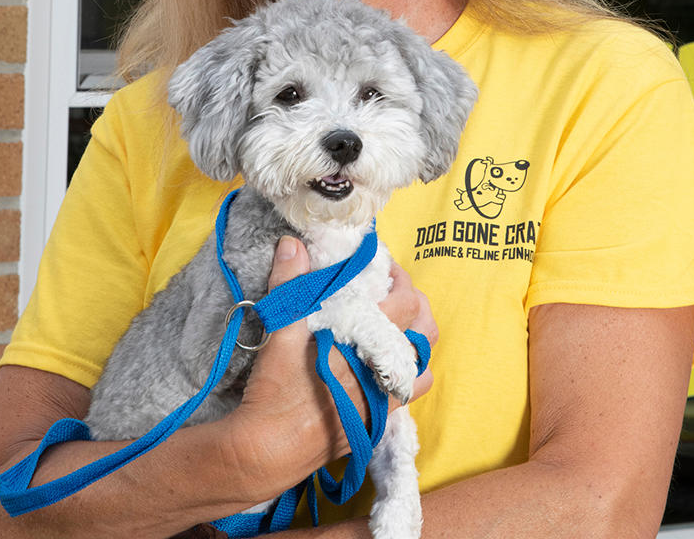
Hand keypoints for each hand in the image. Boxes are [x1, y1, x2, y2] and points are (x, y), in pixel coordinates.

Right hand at [225, 237, 436, 485]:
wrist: (267, 449)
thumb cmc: (276, 390)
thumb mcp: (281, 331)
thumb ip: (290, 284)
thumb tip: (292, 243)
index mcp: (369, 347)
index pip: (406, 304)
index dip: (401, 279)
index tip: (386, 267)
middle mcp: (385, 375)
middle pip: (426, 332)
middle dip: (416, 306)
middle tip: (395, 290)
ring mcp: (384, 402)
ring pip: (424, 368)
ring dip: (417, 343)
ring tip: (397, 327)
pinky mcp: (375, 422)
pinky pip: (407, 395)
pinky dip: (404, 375)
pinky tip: (382, 364)